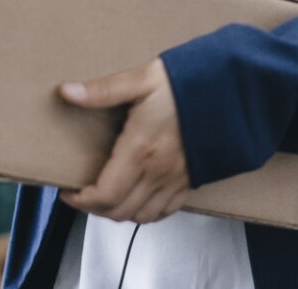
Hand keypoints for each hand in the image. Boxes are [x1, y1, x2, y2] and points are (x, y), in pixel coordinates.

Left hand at [60, 58, 191, 223]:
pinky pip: (165, 212)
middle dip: (94, 209)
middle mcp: (157, 171)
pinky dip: (146, 213)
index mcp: (139, 149)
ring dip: (119, 213)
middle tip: (83, 194)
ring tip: (106, 197)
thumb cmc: (185, 83)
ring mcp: (175, 179)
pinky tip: (138, 198)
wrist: (231, 91)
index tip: (69, 191)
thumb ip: (103, 90)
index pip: (104, 195)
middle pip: (118, 211)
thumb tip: (67, 92)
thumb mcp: (141, 80)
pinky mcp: (190, 181)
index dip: (81, 201)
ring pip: (140, 216)